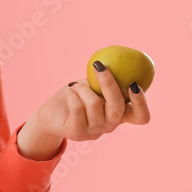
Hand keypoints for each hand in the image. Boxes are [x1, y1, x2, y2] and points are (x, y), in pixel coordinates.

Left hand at [28, 63, 151, 147]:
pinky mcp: (77, 133)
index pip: (141, 117)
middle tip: (99, 66)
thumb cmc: (74, 96)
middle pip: (118, 107)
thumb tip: (117, 58)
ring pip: (94, 103)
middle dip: (109, 83)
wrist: (50, 114)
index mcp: (118, 115)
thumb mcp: (92, 86)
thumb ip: (105, 79)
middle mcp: (109, 126)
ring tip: (74, 86)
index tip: (134, 83)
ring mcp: (94, 132)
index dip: (141, 103)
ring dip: (81, 88)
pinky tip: (69, 94)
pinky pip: (77, 107)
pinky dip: (72, 95)